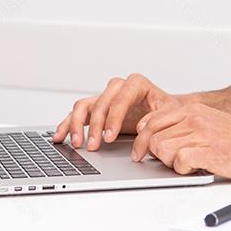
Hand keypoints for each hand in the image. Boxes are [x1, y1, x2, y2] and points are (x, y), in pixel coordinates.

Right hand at [52, 73, 185, 150]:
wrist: (166, 112)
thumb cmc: (169, 112)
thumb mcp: (171, 115)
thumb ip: (156, 121)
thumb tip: (140, 127)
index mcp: (137, 84)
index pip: (120, 98)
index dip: (113, 118)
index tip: (110, 138)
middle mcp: (118, 87)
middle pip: (99, 103)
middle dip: (95, 127)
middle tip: (93, 146)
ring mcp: (106, 97)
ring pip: (83, 106)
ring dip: (77, 125)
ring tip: (76, 144)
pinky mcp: (98, 109)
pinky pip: (78, 114)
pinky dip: (68, 124)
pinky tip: (60, 136)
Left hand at [131, 102, 230, 180]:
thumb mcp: (209, 123)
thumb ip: (183, 127)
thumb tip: (152, 139)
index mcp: (192, 109)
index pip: (150, 121)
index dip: (141, 140)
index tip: (140, 152)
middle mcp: (195, 118)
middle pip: (151, 138)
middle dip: (156, 154)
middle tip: (171, 161)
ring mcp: (204, 135)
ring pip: (161, 149)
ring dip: (169, 163)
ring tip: (188, 164)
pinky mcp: (213, 153)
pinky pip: (180, 162)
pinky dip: (183, 170)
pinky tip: (197, 169)